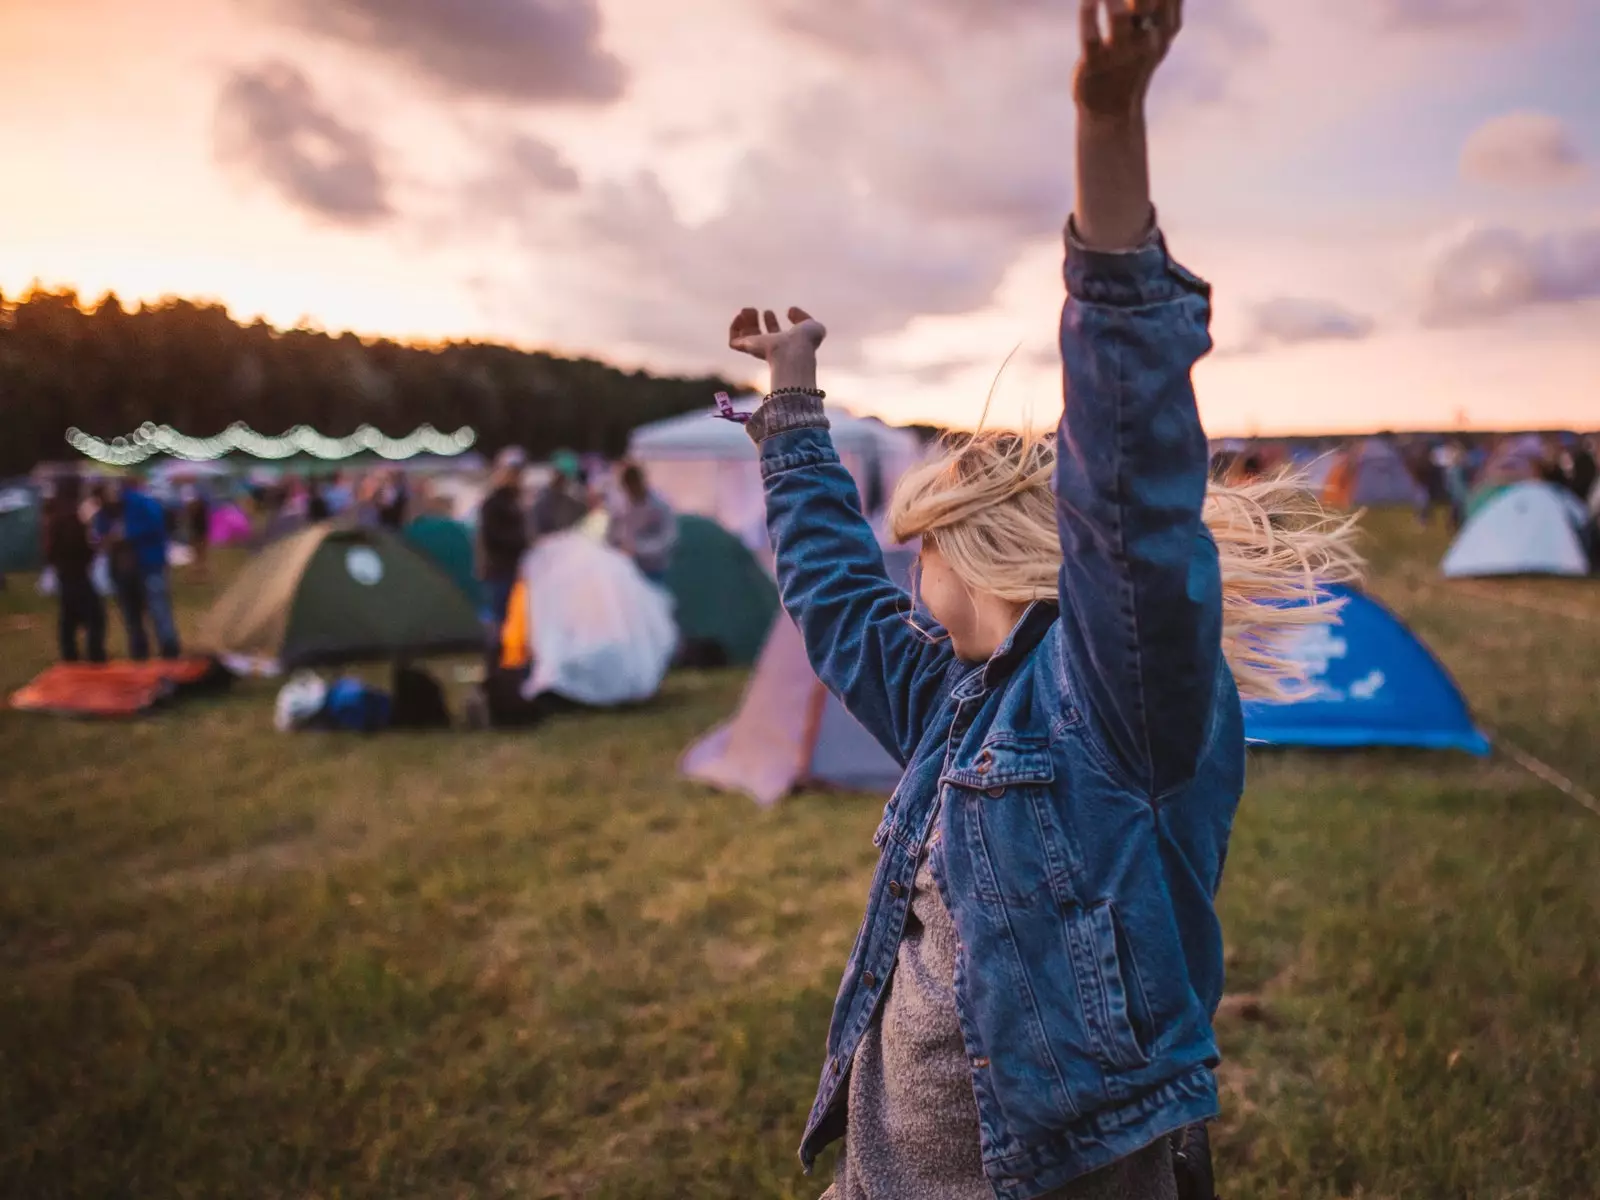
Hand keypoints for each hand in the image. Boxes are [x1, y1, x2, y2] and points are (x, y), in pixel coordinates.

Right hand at [730, 306, 826, 391]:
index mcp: (784, 345)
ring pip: (744, 338)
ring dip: (743, 322)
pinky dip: (734, 328)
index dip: (770, 323)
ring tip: (747, 310)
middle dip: (753, 320)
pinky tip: (741, 317)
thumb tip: (790, 310)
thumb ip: (803, 317)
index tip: (769, 312)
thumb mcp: (812, 325)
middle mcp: (770, 348)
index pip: (774, 335)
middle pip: (756, 336)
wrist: (794, 350)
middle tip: (754, 310)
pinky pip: (733, 341)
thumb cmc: (806, 341)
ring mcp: (758, 349)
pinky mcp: (748, 348)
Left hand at [1074, 0, 1180, 118]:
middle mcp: (1148, 40)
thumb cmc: (1133, 65)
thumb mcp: (1156, 35)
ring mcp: (1122, 53)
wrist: (1113, 112)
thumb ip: (1166, 5)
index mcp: (1166, 29)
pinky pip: (1091, 34)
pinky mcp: (1095, 63)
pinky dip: (1089, 11)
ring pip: (1119, 16)